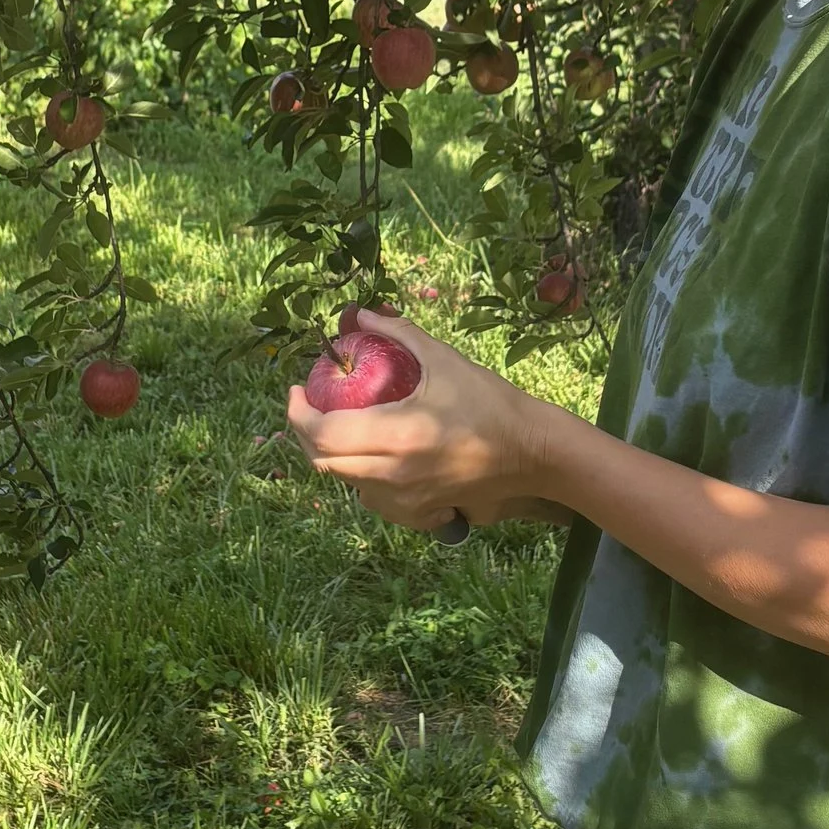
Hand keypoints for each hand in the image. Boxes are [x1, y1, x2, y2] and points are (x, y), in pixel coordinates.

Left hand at [285, 308, 570, 535]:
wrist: (532, 452)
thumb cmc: (491, 403)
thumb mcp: (443, 360)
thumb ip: (398, 334)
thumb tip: (360, 314)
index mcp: (398, 435)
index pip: (323, 433)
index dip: (297, 413)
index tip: (296, 390)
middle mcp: (394, 474)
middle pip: (324, 462)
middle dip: (308, 432)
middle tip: (312, 405)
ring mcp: (406, 500)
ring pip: (345, 482)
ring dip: (334, 455)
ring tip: (343, 425)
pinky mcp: (419, 514)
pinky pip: (373, 500)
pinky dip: (362, 478)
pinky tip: (374, 457)